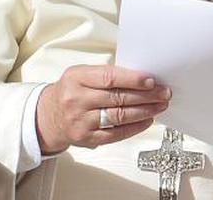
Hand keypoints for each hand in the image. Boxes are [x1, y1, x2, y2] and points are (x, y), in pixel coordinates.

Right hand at [36, 64, 170, 153]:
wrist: (48, 117)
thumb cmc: (71, 92)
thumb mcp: (81, 74)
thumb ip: (106, 75)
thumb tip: (140, 78)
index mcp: (76, 78)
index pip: (109, 77)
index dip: (133, 79)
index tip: (151, 80)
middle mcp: (76, 100)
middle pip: (118, 97)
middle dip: (146, 95)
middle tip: (164, 93)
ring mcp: (81, 121)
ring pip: (120, 116)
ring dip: (145, 111)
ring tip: (160, 105)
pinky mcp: (87, 138)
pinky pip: (116, 134)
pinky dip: (135, 127)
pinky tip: (146, 120)